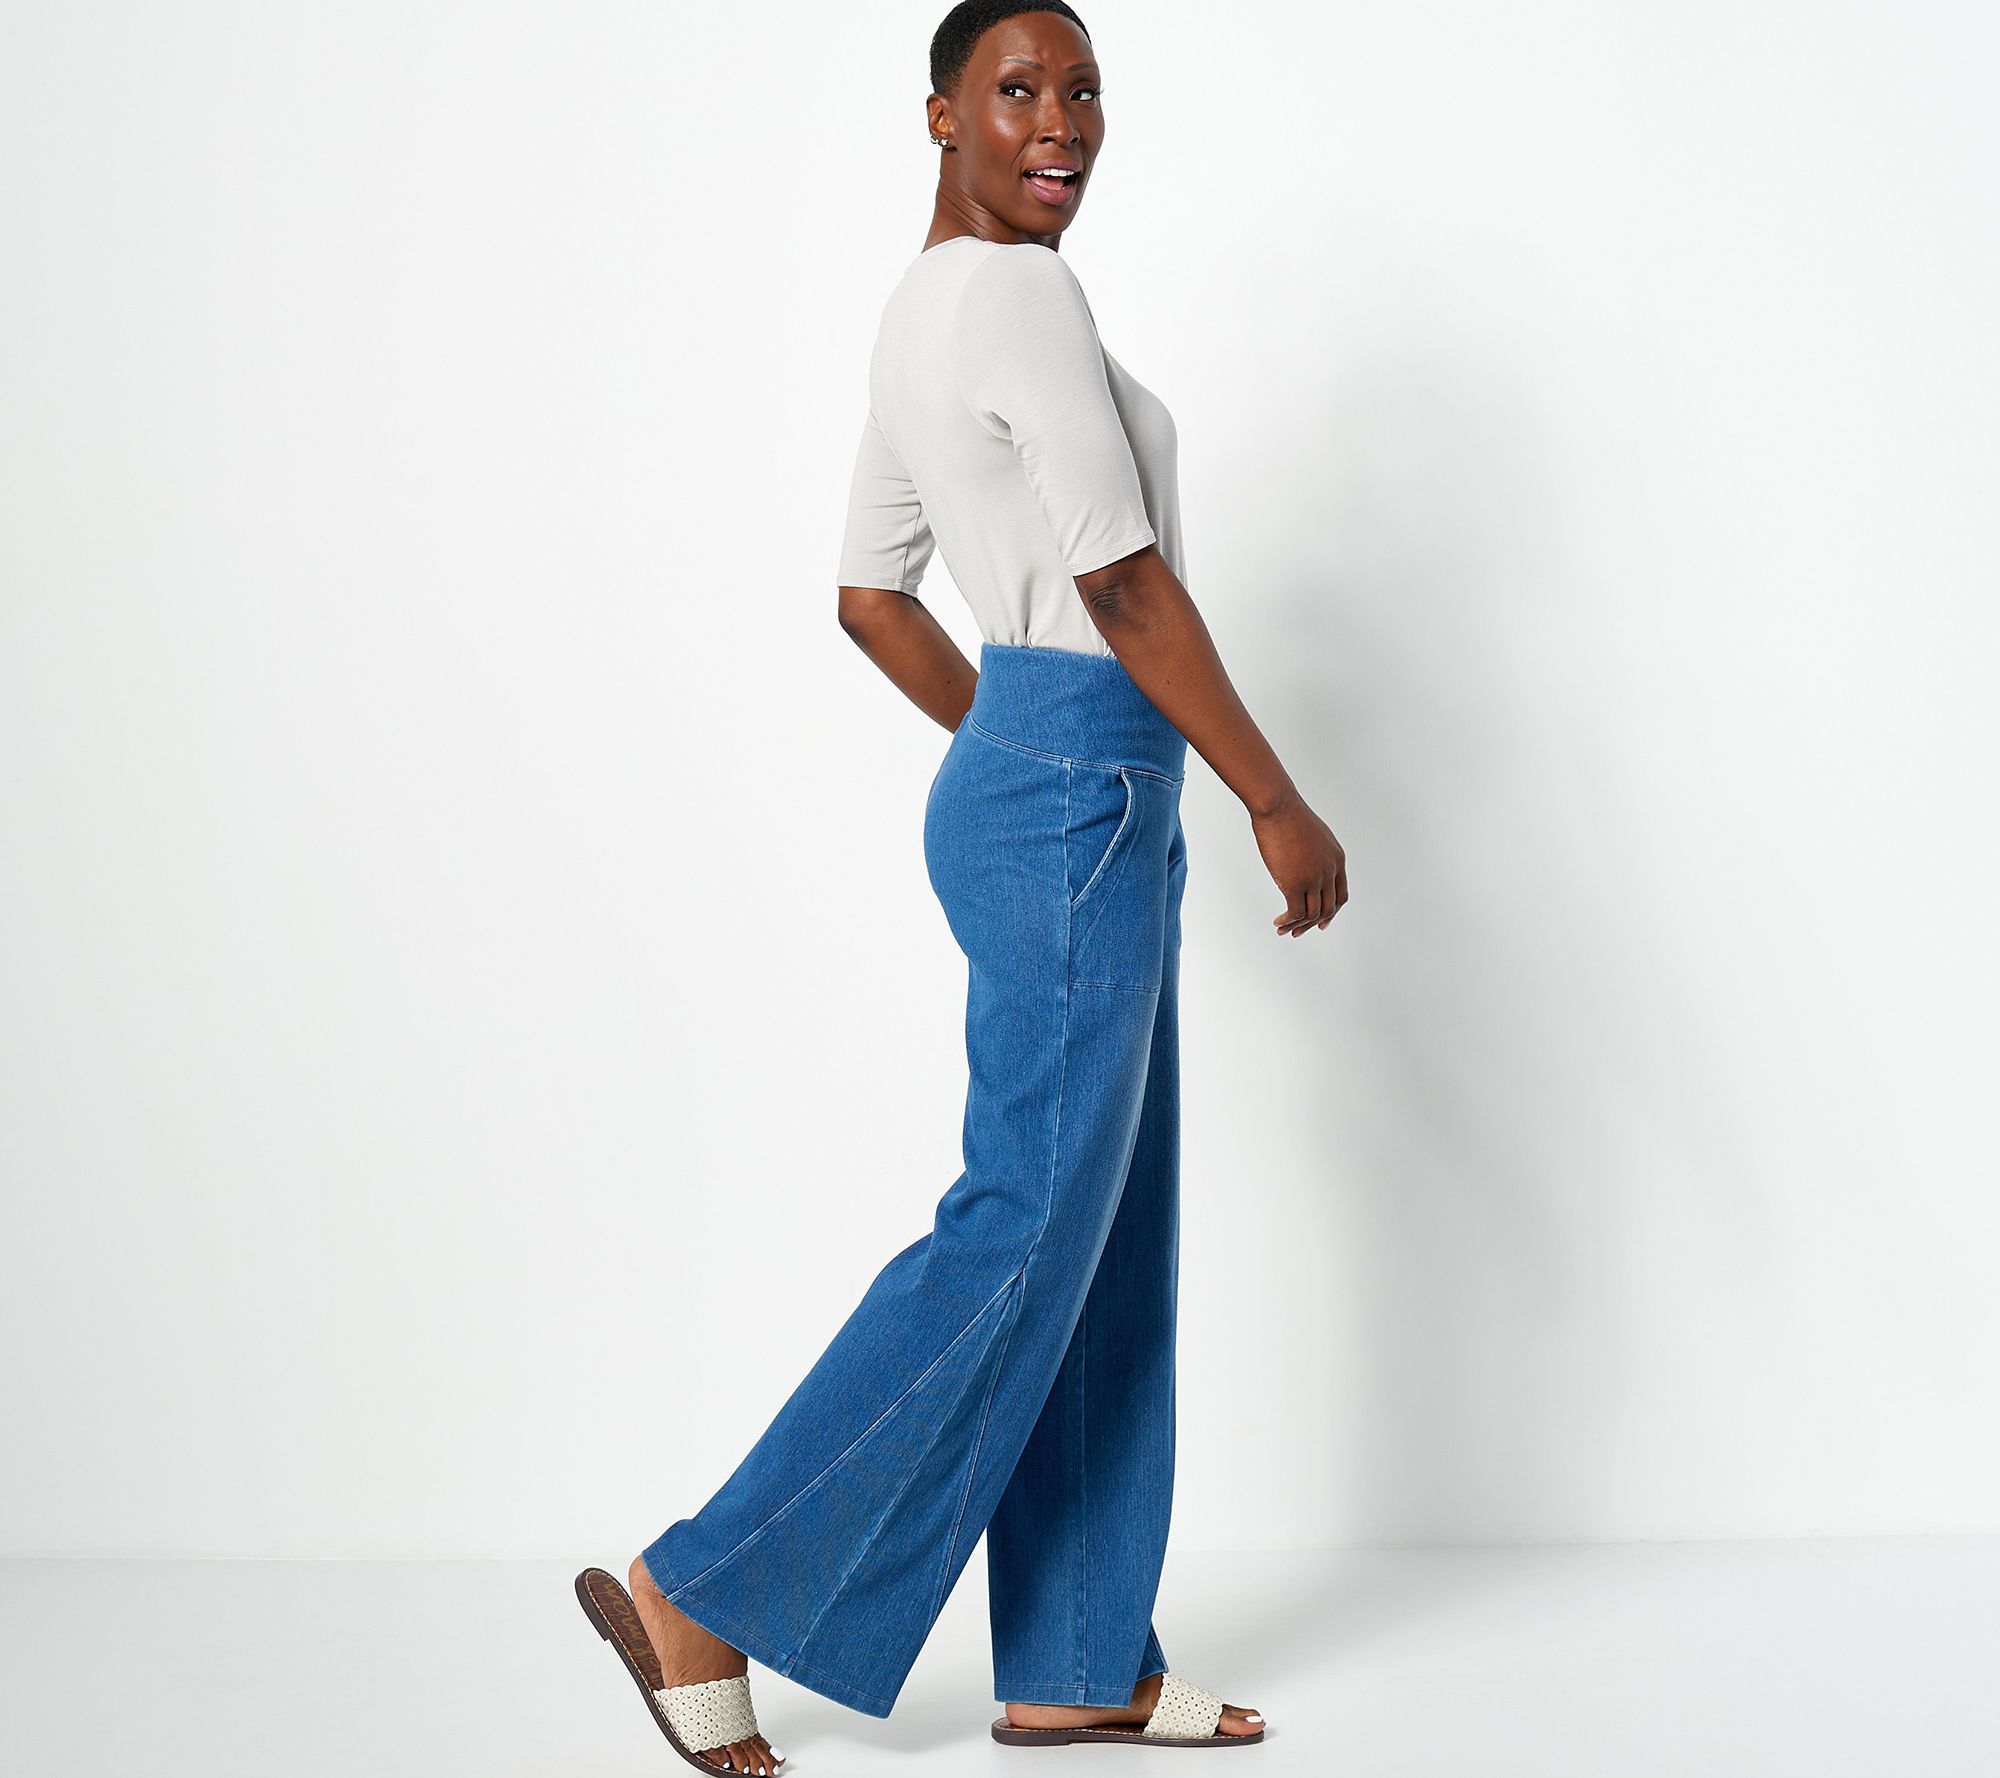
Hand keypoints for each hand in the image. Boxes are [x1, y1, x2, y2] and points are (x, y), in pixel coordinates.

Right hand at [1249, 791, 1347, 936]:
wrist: (1278, 807)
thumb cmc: (1289, 815)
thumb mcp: (1314, 835)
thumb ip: (1317, 853)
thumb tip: (1307, 863)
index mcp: (1337, 859)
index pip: (1340, 895)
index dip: (1332, 912)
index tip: (1321, 923)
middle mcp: (1329, 871)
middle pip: (1328, 908)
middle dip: (1314, 924)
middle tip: (1298, 931)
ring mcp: (1313, 878)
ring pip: (1311, 914)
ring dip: (1297, 926)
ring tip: (1283, 929)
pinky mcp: (1294, 883)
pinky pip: (1295, 912)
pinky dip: (1287, 921)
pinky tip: (1278, 922)